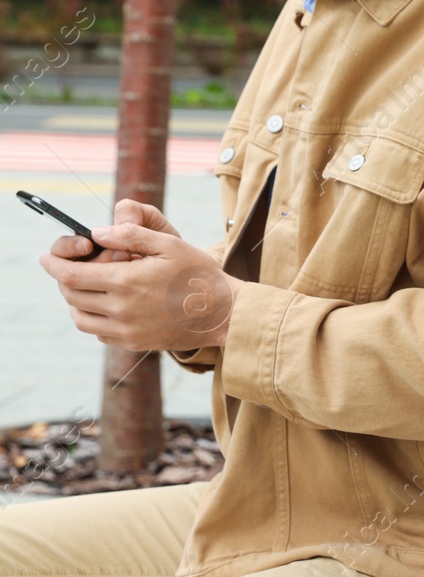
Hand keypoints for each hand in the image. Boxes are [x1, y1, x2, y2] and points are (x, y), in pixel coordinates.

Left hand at [39, 198, 240, 351]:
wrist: (223, 313)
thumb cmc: (199, 274)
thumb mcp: (170, 244)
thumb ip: (131, 235)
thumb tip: (98, 233)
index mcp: (125, 282)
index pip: (71, 275)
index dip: (53, 265)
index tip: (46, 258)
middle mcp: (120, 309)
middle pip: (72, 296)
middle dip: (64, 280)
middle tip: (70, 268)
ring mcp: (125, 330)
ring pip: (81, 318)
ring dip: (75, 302)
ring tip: (84, 289)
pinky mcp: (133, 343)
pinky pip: (99, 333)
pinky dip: (93, 319)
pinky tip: (107, 306)